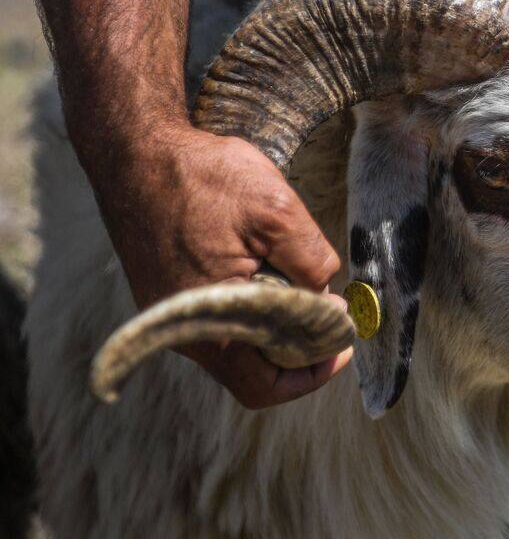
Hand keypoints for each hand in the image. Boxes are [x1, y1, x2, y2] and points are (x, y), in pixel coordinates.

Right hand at [90, 120, 349, 408]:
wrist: (137, 152)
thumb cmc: (202, 178)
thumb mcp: (277, 212)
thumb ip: (312, 263)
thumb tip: (328, 300)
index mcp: (210, 325)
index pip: (264, 385)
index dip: (312, 372)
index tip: (341, 344)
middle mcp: (186, 332)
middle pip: (256, 367)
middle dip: (300, 341)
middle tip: (332, 307)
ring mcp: (174, 316)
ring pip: (240, 340)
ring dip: (277, 319)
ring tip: (300, 278)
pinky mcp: (170, 297)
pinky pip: (222, 318)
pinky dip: (254, 302)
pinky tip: (268, 264)